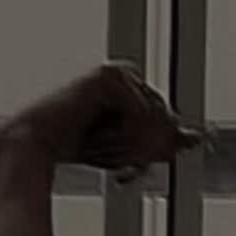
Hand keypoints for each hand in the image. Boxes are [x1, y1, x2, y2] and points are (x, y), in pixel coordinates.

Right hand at [1, 62, 204, 180]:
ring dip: (129, 143)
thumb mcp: (130, 148)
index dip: (159, 143)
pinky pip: (140, 114)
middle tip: (114, 153)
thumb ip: (163, 141)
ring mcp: (118, 73)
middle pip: (165, 119)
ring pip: (153, 118)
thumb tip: (195, 138)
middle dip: (143, 146)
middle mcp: (128, 75)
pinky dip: (121, 133)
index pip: (168, 119)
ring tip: (100, 143)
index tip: (138, 162)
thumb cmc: (78, 144)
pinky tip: (96, 132)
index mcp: (134, 86)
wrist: (40, 144)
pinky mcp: (108, 76)